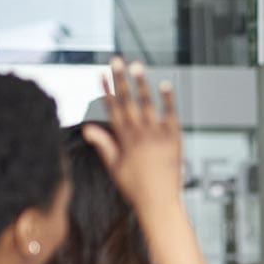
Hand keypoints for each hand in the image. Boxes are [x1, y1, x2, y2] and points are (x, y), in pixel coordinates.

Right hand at [84, 58, 183, 215]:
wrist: (160, 203)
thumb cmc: (136, 188)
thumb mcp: (114, 167)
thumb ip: (103, 144)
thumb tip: (88, 128)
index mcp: (125, 141)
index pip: (113, 110)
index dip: (106, 91)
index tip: (101, 74)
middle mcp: (141, 135)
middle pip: (128, 101)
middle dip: (120, 79)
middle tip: (116, 60)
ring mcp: (159, 136)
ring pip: (148, 104)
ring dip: (141, 84)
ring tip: (136, 65)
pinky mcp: (175, 139)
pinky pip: (171, 115)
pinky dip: (168, 100)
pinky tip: (164, 84)